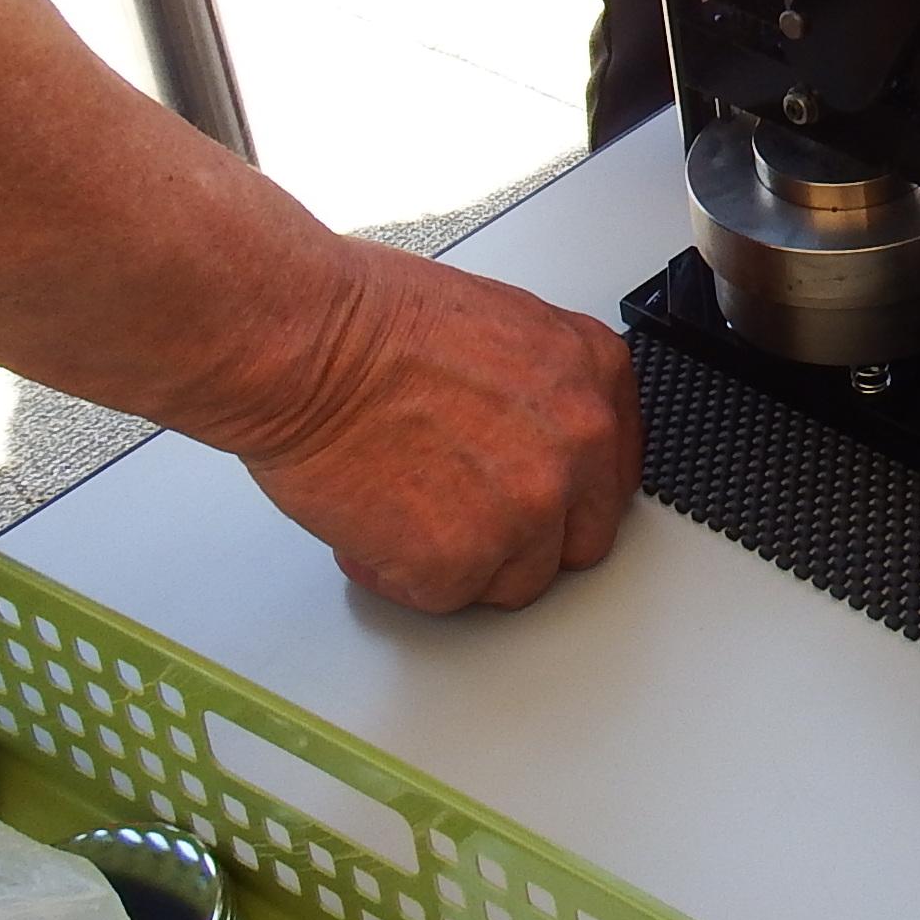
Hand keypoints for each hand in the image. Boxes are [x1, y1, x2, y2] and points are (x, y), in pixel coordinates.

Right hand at [228, 242, 644, 612]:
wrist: (306, 344)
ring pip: (519, 579)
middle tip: (468, 516)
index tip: (536, 498)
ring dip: (467, 562)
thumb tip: (539, 437)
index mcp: (594, 376)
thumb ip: (543, 390)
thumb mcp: (502, 326)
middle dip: (528, 537)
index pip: (613, 471)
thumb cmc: (371, 321)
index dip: (569, 492)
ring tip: (408, 515)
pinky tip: (373, 530)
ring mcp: (527, 509)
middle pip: (582, 536)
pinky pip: (446, 597)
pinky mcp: (462, 560)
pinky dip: (402, 576)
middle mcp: (579, 445)